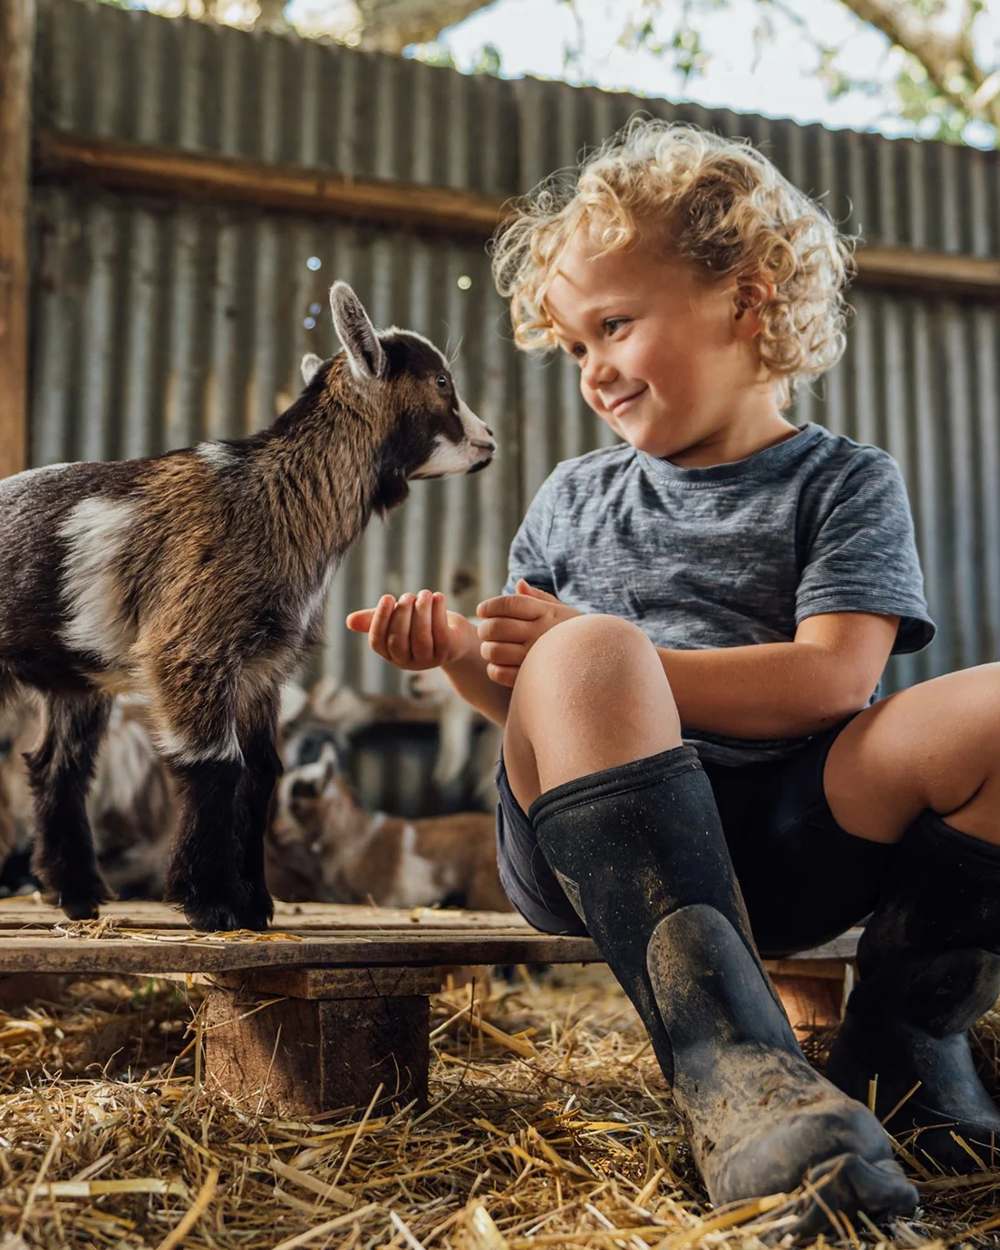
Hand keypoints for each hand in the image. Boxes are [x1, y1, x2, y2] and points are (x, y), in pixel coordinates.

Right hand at [345, 591, 478, 670]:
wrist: (454, 634)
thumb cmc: (420, 622)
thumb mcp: (397, 618)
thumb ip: (375, 618)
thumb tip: (349, 621)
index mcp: (390, 653)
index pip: (377, 642)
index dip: (380, 619)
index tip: (387, 597)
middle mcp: (407, 661)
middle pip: (398, 641)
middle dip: (402, 615)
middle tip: (408, 596)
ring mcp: (427, 660)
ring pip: (421, 637)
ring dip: (421, 611)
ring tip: (424, 593)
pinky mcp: (447, 653)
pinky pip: (440, 633)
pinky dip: (438, 612)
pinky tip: (438, 597)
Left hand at [476, 578, 580, 686]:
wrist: (601, 662)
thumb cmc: (575, 634)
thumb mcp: (562, 611)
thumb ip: (539, 598)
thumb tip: (519, 584)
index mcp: (546, 613)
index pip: (509, 603)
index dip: (490, 606)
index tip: (482, 610)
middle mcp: (541, 633)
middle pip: (496, 627)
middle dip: (484, 629)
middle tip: (485, 632)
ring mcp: (536, 657)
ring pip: (495, 651)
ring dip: (487, 651)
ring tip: (492, 650)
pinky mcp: (533, 678)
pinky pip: (500, 673)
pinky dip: (494, 670)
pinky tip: (499, 666)